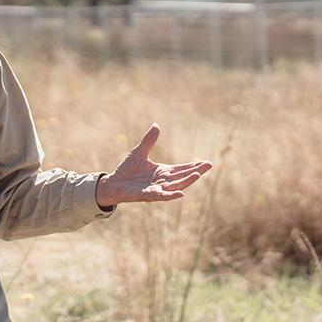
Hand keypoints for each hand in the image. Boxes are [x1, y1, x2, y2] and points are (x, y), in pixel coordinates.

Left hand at [95, 123, 212, 207]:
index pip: (182, 169)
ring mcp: (157, 189)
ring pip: (175, 185)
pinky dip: (171, 195)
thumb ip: (149, 140)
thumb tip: (156, 125)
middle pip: (182, 176)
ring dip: (187, 181)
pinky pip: (162, 196)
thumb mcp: (139, 152)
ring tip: (197, 175)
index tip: (207, 163)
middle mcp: (162, 181)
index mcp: (163, 172)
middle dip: (195, 172)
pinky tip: (180, 193)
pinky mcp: (148, 195)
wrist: (113, 183)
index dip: (194, 166)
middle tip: (208, 166)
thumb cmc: (126, 170)